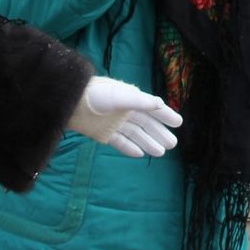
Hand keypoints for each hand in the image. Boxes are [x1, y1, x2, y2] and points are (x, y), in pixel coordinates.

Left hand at [67, 76, 183, 157]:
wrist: (70, 103)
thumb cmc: (97, 94)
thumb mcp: (121, 96)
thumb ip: (140, 101)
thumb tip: (160, 105)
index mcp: (131, 100)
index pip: (152, 109)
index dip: (166, 116)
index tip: (179, 123)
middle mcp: (125, 112)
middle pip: (146, 125)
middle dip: (160, 133)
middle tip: (173, 144)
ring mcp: (114, 124)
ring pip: (136, 135)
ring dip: (148, 143)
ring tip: (161, 152)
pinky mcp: (104, 134)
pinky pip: (120, 143)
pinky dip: (130, 148)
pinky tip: (140, 154)